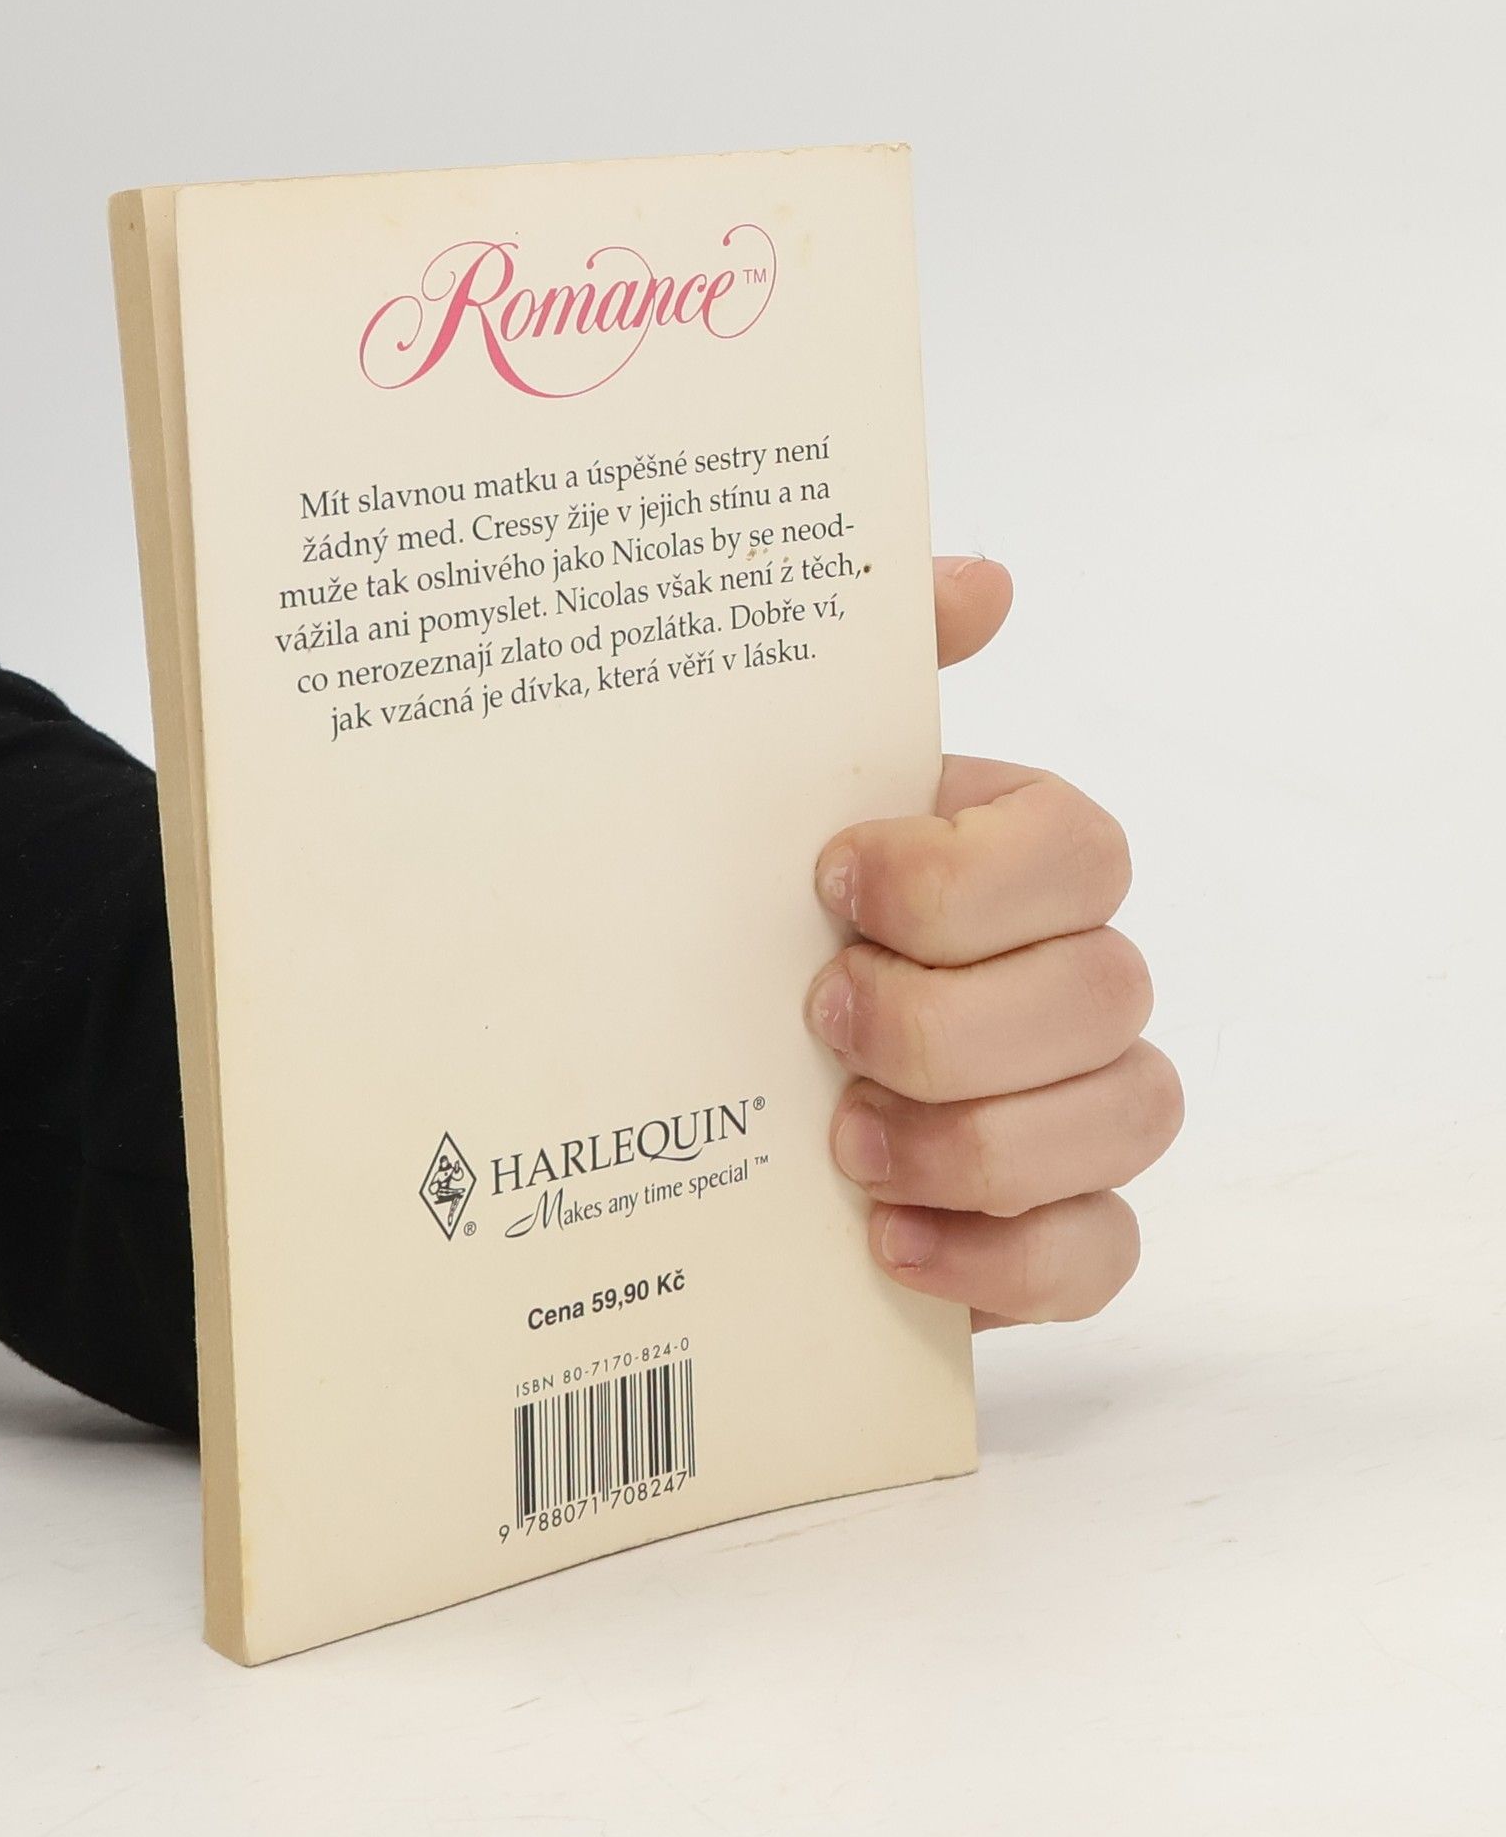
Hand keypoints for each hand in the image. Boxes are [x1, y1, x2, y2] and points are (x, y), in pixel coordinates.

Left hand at [805, 557, 1182, 1327]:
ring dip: (976, 1140)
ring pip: (1127, 1117)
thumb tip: (983, 579)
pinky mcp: (1055, 1226)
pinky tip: (888, 1241)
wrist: (709, 1076)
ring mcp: (1078, 1106)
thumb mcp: (777, 787)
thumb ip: (869, 666)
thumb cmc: (760, 918)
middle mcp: (1072, 976)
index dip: (965, 879)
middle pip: (1104, 993)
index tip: (831, 884)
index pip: (1079, 853)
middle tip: (819, 1020)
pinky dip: (1003, 1258)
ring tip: (843, 1143)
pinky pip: (1101, 1253)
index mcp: (1018, 861)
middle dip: (950, 1020)